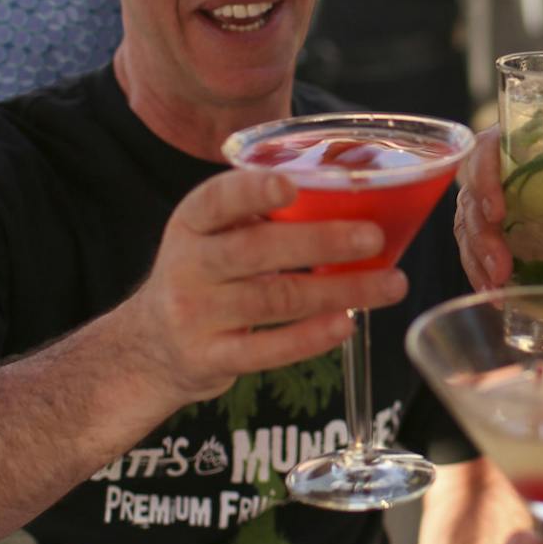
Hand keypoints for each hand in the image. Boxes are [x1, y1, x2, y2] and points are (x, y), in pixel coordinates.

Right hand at [110, 168, 403, 406]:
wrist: (152, 344)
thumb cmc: (207, 276)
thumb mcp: (216, 236)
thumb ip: (266, 218)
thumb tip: (357, 200)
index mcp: (193, 222)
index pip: (216, 200)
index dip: (252, 191)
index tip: (290, 185)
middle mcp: (189, 265)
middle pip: (256, 250)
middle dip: (320, 241)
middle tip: (373, 237)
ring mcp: (196, 314)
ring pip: (274, 299)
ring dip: (339, 291)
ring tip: (390, 284)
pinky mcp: (210, 357)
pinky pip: (266, 349)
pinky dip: (310, 337)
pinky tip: (346, 324)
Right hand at [455, 126, 542, 289]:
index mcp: (529, 146)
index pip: (488, 147)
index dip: (484, 176)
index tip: (497, 210)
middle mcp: (503, 172)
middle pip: (472, 194)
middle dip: (481, 234)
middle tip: (501, 267)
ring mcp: (496, 203)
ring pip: (467, 226)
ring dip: (476, 259)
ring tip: (496, 289)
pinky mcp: (499, 233)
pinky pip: (476, 250)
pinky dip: (481, 273)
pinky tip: (496, 296)